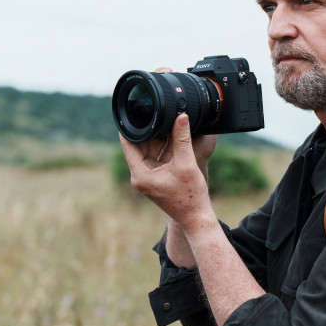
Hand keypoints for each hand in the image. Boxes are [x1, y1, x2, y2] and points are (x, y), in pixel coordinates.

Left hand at [120, 67, 217, 230]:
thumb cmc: (190, 196)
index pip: (128, 144)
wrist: (196, 217)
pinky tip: (173, 133)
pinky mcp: (158, 177)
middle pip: (139, 145)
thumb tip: (181, 116)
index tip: (132, 110)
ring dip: (157, 136)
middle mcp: (140, 175)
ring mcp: (149, 177)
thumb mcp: (186, 163)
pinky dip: (164, 145)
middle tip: (154, 109)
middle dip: (147, 129)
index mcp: (140, 174)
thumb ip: (182, 139)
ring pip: (149, 149)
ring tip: (166, 119)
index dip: (130, 126)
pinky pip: (157, 155)